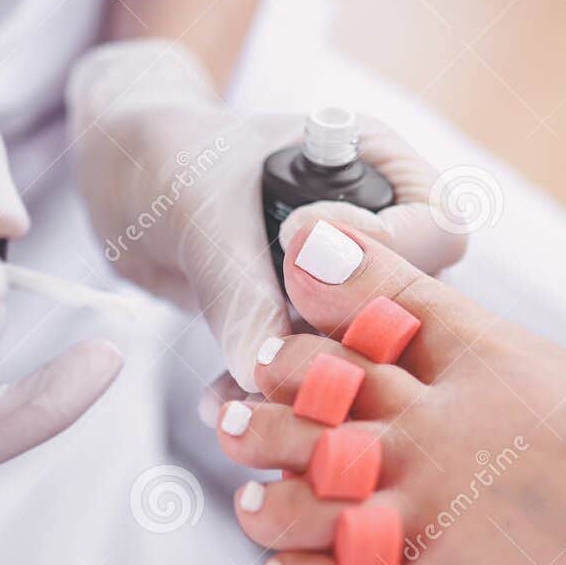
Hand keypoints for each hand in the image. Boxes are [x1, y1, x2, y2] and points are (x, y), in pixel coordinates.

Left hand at [66, 39, 466, 390]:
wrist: (128, 187)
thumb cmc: (170, 158)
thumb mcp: (202, 211)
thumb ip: (237, 282)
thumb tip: (262, 365)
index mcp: (383, 167)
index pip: (437, 231)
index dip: (392, 261)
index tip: (311, 266)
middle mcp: (384, 230)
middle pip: (409, 308)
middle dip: (342, 347)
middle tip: (274, 369)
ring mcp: (354, 287)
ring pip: (355, 354)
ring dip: (299, 385)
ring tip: (238, 405)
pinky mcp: (314, 332)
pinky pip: (309, 374)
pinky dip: (267, 396)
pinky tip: (220, 406)